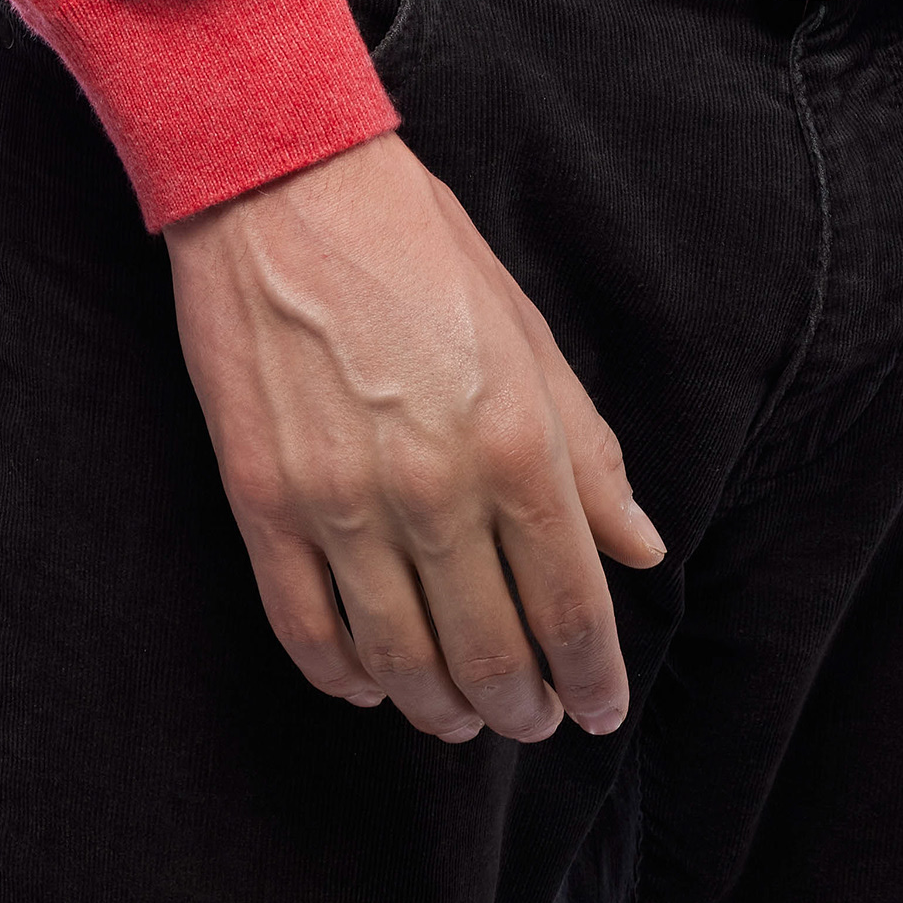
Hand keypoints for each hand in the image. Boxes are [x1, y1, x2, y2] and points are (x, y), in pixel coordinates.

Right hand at [166, 129, 667, 745]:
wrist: (281, 184)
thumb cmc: (417, 246)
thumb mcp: (526, 333)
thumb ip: (587, 450)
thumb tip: (640, 547)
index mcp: (515, 440)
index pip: (571, 607)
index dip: (591, 678)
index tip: (598, 709)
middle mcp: (434, 486)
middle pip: (490, 654)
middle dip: (521, 707)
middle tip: (530, 718)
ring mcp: (340, 502)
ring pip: (402, 663)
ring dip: (440, 709)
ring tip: (459, 714)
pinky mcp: (263, 504)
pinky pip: (309, 634)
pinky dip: (347, 679)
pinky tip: (372, 681)